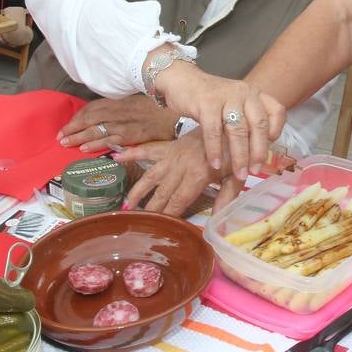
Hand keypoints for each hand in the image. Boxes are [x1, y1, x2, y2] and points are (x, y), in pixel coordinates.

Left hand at [57, 95, 177, 149]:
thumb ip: (125, 112)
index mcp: (121, 102)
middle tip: (59, 136)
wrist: (179, 114)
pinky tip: (85, 148)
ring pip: (97, 128)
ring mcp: (126, 122)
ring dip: (79, 136)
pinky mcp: (134, 134)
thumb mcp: (140, 106)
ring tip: (65, 143)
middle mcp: (120, 111)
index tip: (67, 124)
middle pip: (91, 117)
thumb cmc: (162, 111)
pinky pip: (111, 139)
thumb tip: (110, 121)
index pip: (94, 107)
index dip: (79, 116)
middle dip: (74, 127)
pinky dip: (96, 143)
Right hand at [120, 131, 234, 215]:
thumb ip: (226, 198)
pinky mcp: (169, 147)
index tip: (159, 228)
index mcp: (197, 175)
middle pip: (162, 193)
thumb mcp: (235, 176)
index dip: (169, 215)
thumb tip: (218, 223)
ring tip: (126, 207)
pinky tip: (116, 158)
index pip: (179, 200)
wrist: (227, 123)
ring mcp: (172, 156)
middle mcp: (180, 166)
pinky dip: (132, 154)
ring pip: (150, 176)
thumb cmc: (233, 152)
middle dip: (151, 209)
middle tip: (138, 225)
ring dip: (137, 191)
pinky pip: (148, 150)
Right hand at [153, 59, 286, 179]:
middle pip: (259, 124)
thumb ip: (247, 122)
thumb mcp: (234, 106)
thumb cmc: (210, 100)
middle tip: (254, 171)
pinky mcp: (207, 101)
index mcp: (255, 94)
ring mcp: (227, 96)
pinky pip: (214, 130)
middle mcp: (245, 92)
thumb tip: (258, 152)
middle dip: (258, 151)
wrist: (182, 80)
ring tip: (238, 173)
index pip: (277, 111)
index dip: (276, 131)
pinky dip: (215, 150)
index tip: (269, 149)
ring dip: (239, 155)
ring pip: (238, 130)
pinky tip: (215, 164)